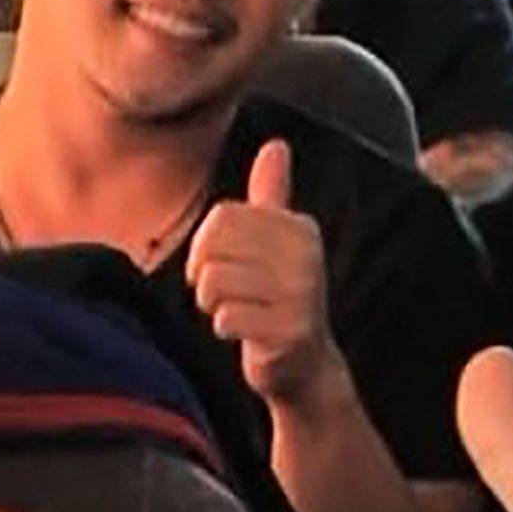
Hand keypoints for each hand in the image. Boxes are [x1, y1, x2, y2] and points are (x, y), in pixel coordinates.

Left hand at [186, 140, 344, 415]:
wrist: (304, 366)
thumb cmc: (278, 298)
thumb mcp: (278, 243)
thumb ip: (272, 194)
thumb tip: (277, 145)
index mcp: (300, 228)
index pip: (221, 217)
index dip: (206, 246)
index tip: (222, 266)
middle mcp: (307, 256)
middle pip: (212, 250)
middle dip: (206, 277)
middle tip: (227, 296)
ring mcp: (302, 294)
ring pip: (213, 284)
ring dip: (214, 306)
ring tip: (237, 314)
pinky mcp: (291, 331)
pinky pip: (226, 318)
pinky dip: (226, 329)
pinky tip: (246, 334)